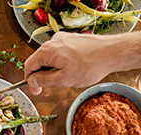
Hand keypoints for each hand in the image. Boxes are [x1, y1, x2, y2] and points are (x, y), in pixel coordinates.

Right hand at [23, 23, 140, 94]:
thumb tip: (32, 80)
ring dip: (52, 69)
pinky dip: (60, 62)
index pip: (29, 65)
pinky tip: (72, 69)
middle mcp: (53, 41)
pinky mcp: (72, 39)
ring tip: (65, 78)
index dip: (30, 80)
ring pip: (49, 57)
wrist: (111, 52)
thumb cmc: (90, 66)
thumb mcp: (63, 79)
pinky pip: (59, 52)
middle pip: (38, 60)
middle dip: (41, 74)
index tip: (36, 90)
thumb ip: (44, 80)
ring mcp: (63, 39)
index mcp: (47, 51)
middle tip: (50, 87)